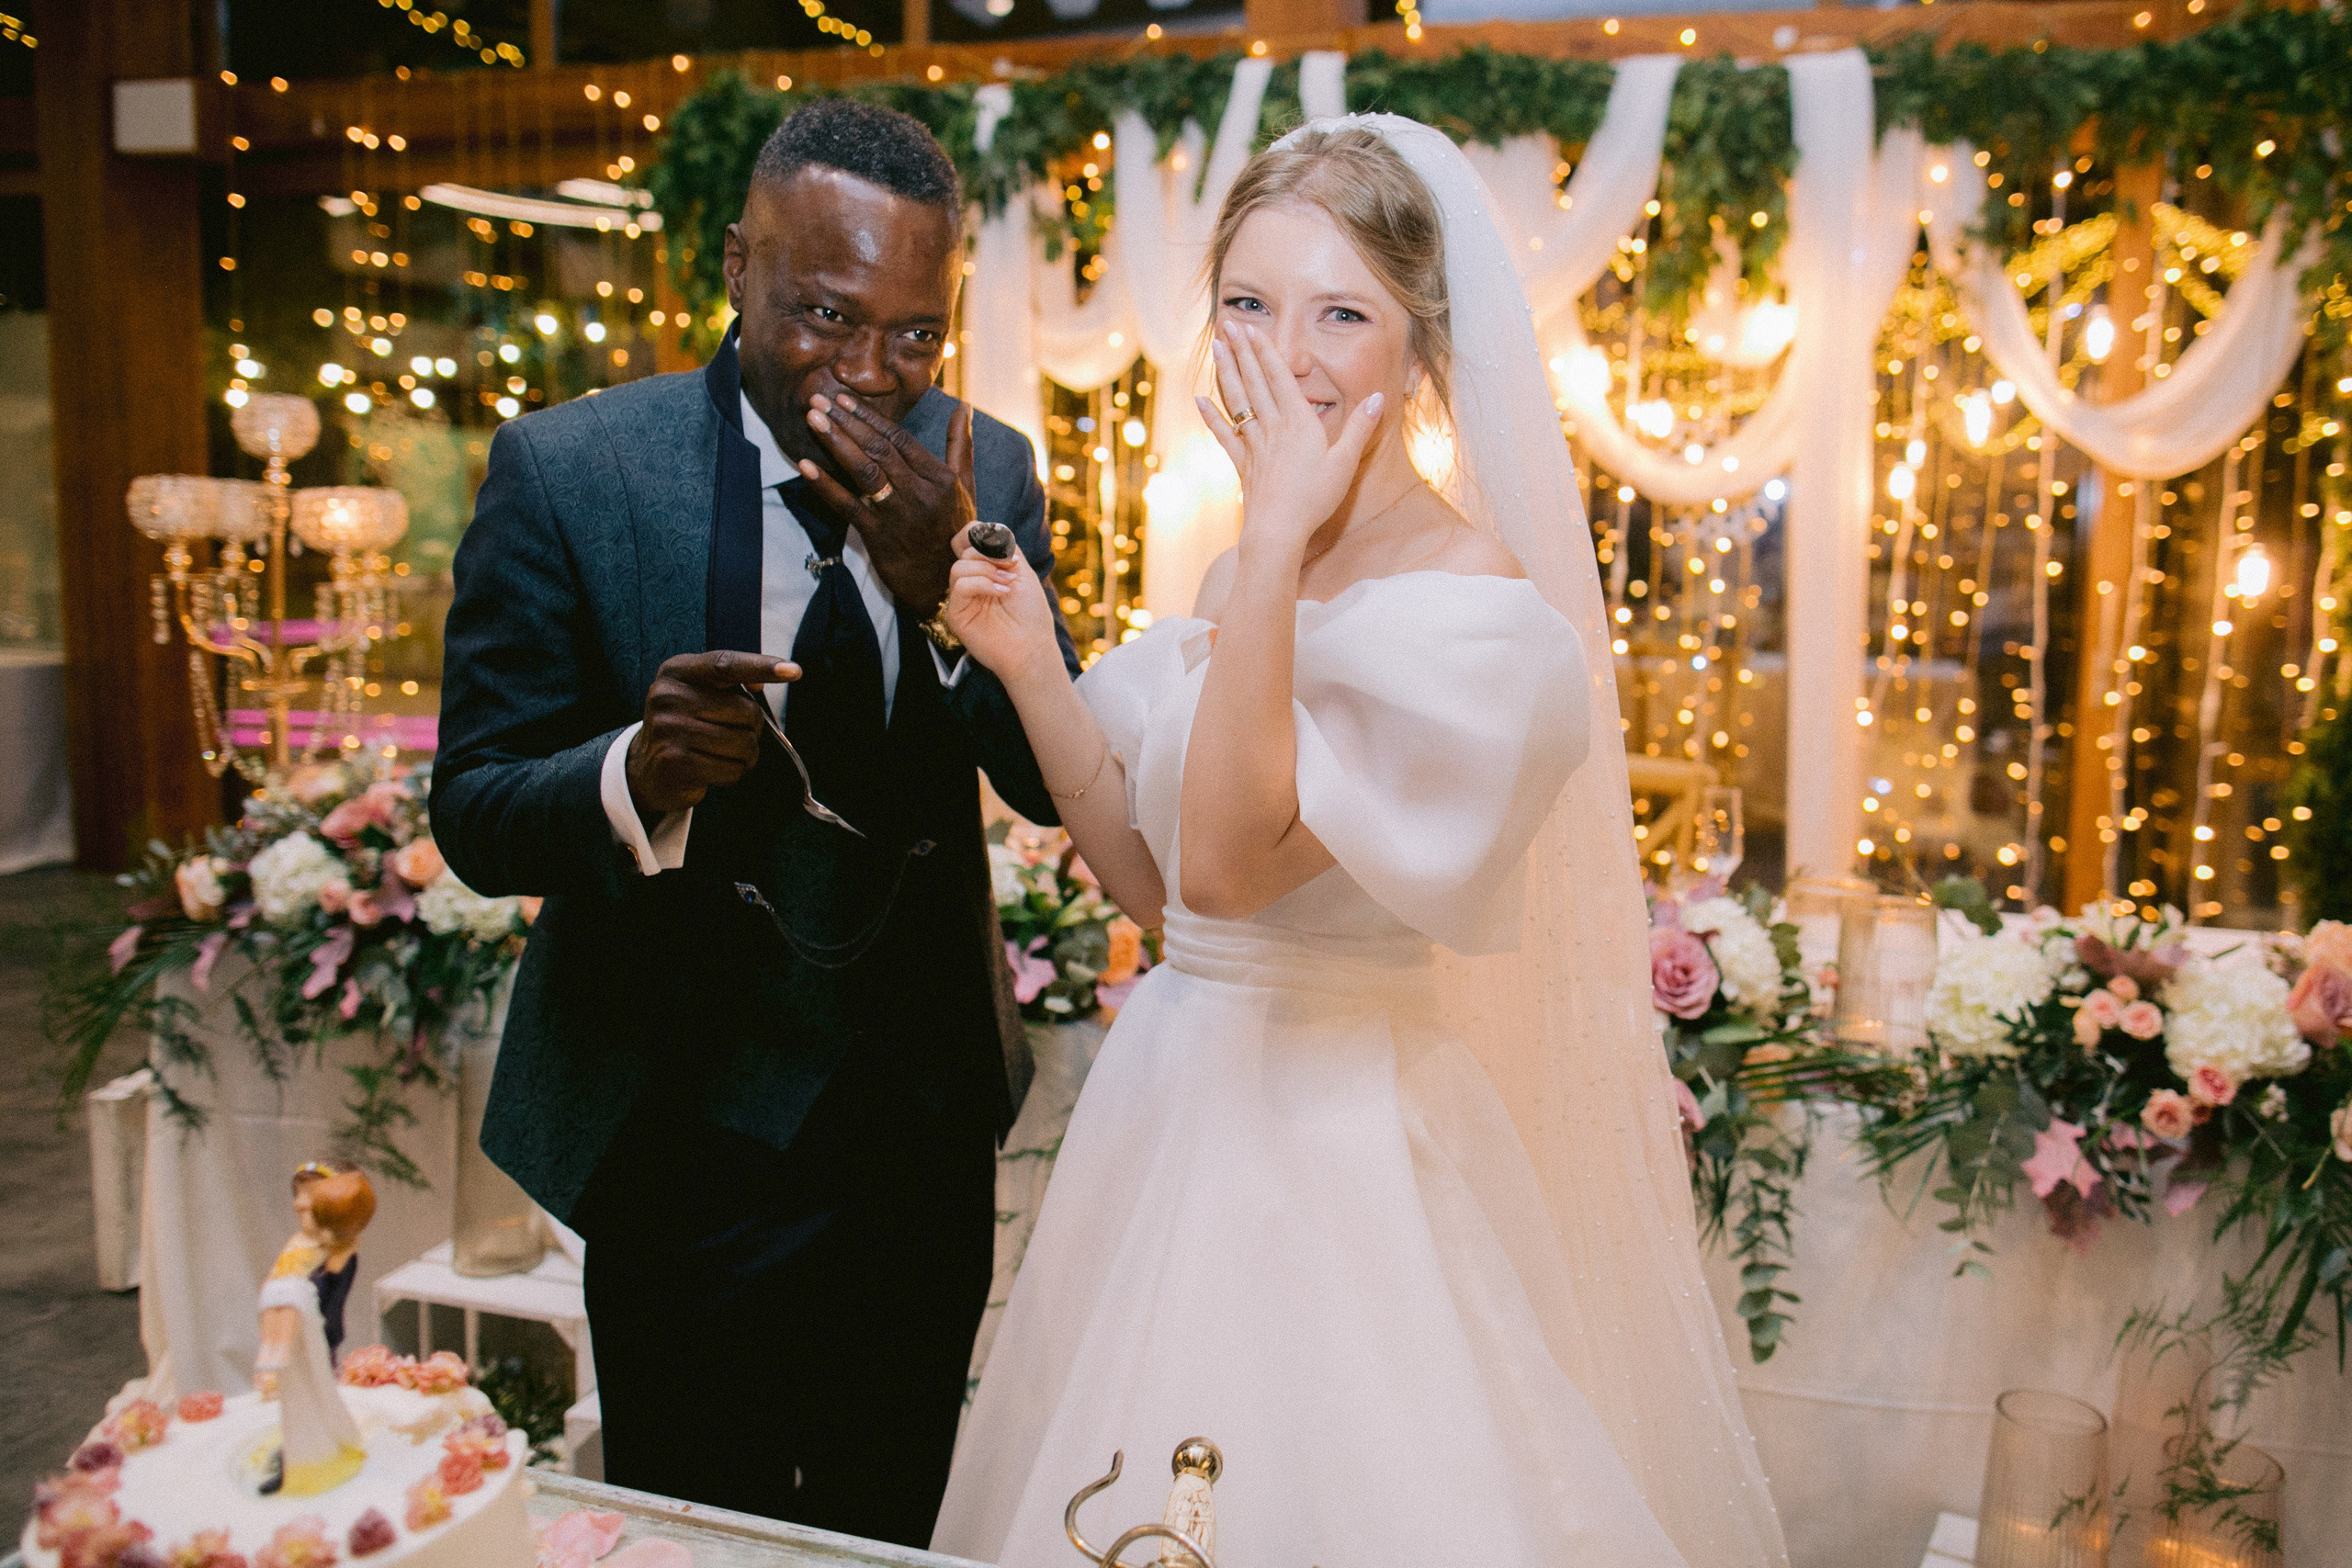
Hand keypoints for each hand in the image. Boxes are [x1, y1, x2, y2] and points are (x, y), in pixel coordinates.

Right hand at [626, 651, 799, 817]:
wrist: (647, 767)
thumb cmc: (686, 724)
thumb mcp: (698, 692)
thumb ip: (730, 681)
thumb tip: (761, 681)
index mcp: (677, 671)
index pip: (725, 664)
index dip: (761, 666)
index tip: (794, 670)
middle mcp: (668, 696)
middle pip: (746, 711)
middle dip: (752, 727)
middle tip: (732, 733)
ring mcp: (669, 730)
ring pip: (743, 744)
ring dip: (745, 755)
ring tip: (722, 753)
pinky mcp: (674, 763)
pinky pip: (730, 770)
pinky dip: (732, 773)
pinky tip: (713, 769)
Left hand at [797, 394, 976, 615]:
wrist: (947, 585)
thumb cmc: (956, 532)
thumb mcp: (965, 486)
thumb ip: (960, 445)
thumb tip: (962, 406)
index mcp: (940, 478)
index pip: (900, 438)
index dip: (869, 417)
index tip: (844, 398)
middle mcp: (921, 493)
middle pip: (879, 449)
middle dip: (847, 421)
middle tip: (819, 398)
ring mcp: (899, 514)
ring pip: (864, 470)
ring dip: (835, 442)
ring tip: (813, 418)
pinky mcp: (879, 536)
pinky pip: (847, 505)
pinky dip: (825, 485)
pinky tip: (805, 466)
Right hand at [943, 525, 1058, 688]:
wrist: (1033, 647)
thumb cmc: (1031, 613)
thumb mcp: (1023, 570)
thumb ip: (1004, 547)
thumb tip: (981, 531)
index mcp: (984, 569)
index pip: (967, 539)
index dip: (979, 534)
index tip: (1004, 549)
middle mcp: (971, 582)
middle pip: (964, 550)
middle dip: (990, 555)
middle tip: (1011, 569)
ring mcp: (962, 598)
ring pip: (959, 567)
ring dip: (987, 570)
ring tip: (1007, 584)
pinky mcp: (956, 614)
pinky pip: (960, 586)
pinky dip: (982, 584)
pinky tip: (1001, 592)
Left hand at [1197, 322, 1382, 561]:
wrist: (1279, 530)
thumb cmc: (1315, 498)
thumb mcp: (1346, 462)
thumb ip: (1361, 427)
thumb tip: (1378, 397)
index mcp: (1299, 423)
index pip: (1279, 379)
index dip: (1265, 352)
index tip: (1252, 329)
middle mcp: (1273, 428)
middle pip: (1255, 382)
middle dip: (1242, 352)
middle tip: (1230, 325)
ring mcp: (1254, 446)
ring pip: (1238, 402)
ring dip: (1226, 373)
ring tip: (1216, 348)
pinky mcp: (1243, 465)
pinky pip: (1225, 435)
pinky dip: (1211, 417)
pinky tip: (1199, 400)